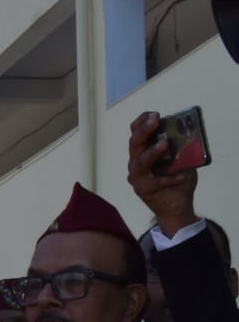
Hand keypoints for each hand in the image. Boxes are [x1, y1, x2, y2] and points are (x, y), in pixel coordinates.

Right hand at [128, 111, 199, 232]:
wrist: (175, 207)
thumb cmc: (177, 181)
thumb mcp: (181, 160)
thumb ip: (180, 149)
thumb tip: (187, 136)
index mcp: (142, 152)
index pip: (135, 133)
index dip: (141, 122)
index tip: (154, 114)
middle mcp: (136, 162)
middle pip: (134, 143)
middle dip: (143, 130)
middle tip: (155, 120)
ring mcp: (137, 176)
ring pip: (140, 162)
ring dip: (152, 152)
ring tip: (164, 144)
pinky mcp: (143, 189)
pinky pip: (156, 181)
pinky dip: (170, 178)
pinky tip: (181, 177)